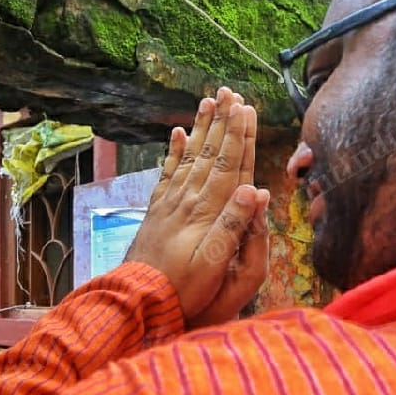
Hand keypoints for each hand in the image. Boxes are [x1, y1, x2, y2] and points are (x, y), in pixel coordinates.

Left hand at [125, 87, 268, 326]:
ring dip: (202, 128)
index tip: (247, 108)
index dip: (240, 137)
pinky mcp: (157, 212)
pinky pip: (168, 173)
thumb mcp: (217, 265)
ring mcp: (170, 204)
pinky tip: (178, 133)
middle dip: (223, 123)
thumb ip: (235, 228)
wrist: (138, 301)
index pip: (229, 166)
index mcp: (207, 212)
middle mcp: (188, 201)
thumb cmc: (184, 291)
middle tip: (230, 92)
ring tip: (208, 101)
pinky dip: (175, 152)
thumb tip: (257, 191)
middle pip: (210, 154)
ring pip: (190, 157)